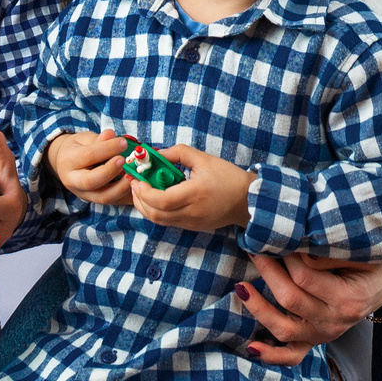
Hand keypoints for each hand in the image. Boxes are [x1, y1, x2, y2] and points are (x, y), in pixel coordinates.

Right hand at [46, 129, 132, 208]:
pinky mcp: (95, 201)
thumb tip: (111, 135)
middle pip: (91, 181)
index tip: (123, 143)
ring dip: (121, 187)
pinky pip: (113, 202)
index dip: (107, 149)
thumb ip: (98, 139)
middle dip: (110, 171)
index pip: (88, 156)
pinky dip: (126, 196)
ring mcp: (84, 194)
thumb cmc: (78, 148)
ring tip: (133, 175)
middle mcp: (73, 181)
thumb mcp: (84, 139)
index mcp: (69, 161)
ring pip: (103, 197)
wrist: (66, 165)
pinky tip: (136, 186)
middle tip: (124, 160)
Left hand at [129, 144, 252, 234]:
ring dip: (145, 207)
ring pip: (159, 221)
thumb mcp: (203, 158)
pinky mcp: (192, 227)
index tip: (137, 179)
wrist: (247, 200)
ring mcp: (191, 222)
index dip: (144, 191)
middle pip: (155, 214)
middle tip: (134, 185)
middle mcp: (191, 212)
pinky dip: (157, 211)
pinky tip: (157, 198)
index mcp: (194, 194)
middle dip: (139, 200)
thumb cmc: (227, 177)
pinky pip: (168, 222)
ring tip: (142, 191)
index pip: (160, 200)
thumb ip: (177, 153)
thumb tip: (154, 154)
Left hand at [235, 251, 381, 365]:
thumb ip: (332, 253)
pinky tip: (250, 346)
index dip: (286, 256)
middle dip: (268, 272)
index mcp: (348, 299)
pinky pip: (292, 355)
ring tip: (240, 287)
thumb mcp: (362, 250)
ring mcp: (324, 335)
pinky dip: (270, 355)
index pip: (306, 277)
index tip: (278, 236)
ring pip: (285, 329)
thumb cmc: (374, 258)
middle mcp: (335, 322)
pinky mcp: (315, 341)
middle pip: (291, 300)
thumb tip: (298, 251)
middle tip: (255, 247)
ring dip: (259, 309)